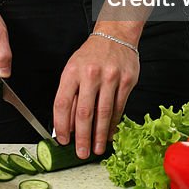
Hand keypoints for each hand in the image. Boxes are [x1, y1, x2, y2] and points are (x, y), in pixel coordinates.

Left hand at [53, 35, 139, 157]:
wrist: (115, 35)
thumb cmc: (91, 55)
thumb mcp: (74, 68)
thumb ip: (71, 95)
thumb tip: (68, 125)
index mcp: (72, 71)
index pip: (63, 102)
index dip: (61, 125)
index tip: (63, 139)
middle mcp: (91, 74)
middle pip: (84, 112)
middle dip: (82, 137)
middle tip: (81, 152)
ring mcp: (110, 77)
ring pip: (103, 113)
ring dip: (99, 135)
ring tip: (96, 149)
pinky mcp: (126, 81)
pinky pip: (118, 108)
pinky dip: (113, 124)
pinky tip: (109, 134)